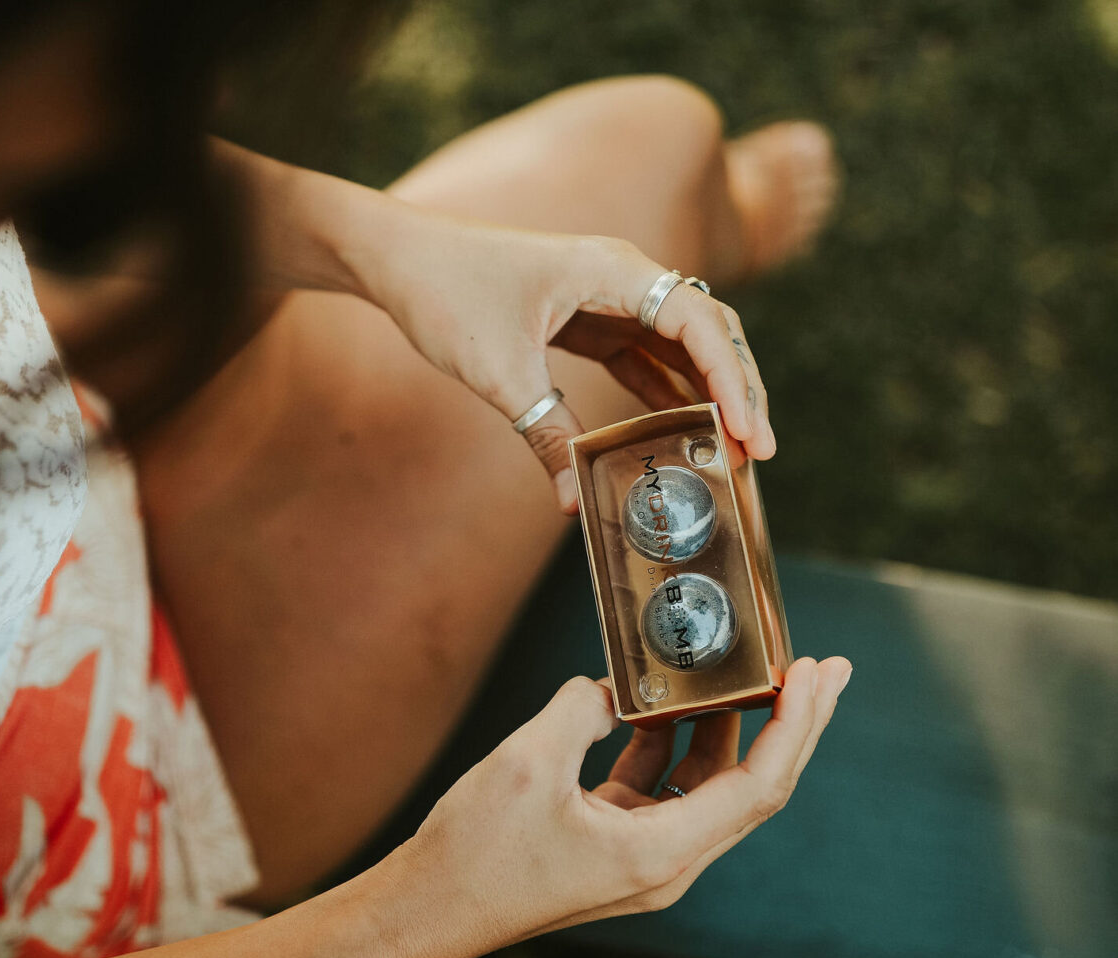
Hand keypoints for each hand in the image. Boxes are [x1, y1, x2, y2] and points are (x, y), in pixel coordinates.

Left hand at [354, 208, 776, 512]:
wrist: (397, 258)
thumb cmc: (445, 291)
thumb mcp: (498, 370)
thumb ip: (544, 433)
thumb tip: (573, 502)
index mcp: (614, 269)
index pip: (700, 322)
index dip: (732, 380)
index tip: (747, 432)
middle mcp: (623, 276)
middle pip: (708, 331)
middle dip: (739, 390)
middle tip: (757, 454)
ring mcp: (609, 296)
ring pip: (682, 346)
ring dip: (708, 395)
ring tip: (731, 453)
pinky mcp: (588, 318)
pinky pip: (644, 357)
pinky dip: (667, 393)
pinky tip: (683, 433)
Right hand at [394, 656, 849, 957]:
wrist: (428, 911)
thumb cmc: (475, 852)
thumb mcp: (528, 761)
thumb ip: (582, 710)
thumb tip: (610, 688)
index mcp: (661, 852)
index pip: (759, 784)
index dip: (795, 725)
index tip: (813, 673)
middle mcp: (667, 863)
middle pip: (753, 787)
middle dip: (791, 724)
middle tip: (824, 668)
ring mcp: (642, 858)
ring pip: (707, 785)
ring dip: (729, 729)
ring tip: (753, 675)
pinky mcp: (614, 846)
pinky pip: (661, 789)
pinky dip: (670, 742)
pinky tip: (662, 702)